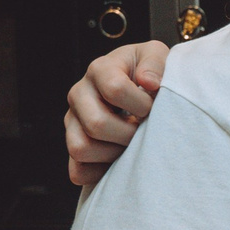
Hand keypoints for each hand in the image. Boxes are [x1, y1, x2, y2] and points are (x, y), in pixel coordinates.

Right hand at [65, 40, 171, 185]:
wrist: (138, 85)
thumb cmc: (149, 71)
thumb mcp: (156, 56)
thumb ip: (155, 64)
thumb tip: (149, 83)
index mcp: (100, 70)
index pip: (115, 88)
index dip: (141, 104)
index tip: (153, 107)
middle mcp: (79, 94)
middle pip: (96, 124)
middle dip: (129, 134)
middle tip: (144, 132)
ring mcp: (72, 121)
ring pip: (80, 148)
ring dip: (114, 154)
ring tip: (132, 145)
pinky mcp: (73, 143)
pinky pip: (77, 170)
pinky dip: (100, 173)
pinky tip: (120, 163)